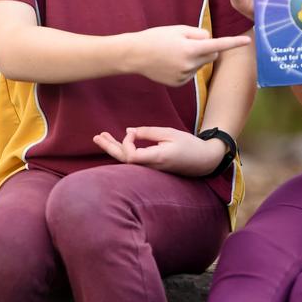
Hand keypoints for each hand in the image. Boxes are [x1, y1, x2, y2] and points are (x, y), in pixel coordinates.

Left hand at [93, 127, 226, 175]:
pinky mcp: (153, 168)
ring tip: (101, 137)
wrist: (204, 161)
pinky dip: (124, 151)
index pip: (131, 155)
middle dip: (109, 147)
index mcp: (157, 159)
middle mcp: (151, 168)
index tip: (134, 131)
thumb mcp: (170, 133)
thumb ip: (148, 132)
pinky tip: (116, 144)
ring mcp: (151, 170)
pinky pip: (134, 161)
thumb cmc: (190, 145)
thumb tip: (129, 131)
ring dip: (114, 148)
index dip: (126, 142)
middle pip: (124, 160)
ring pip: (127, 161)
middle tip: (96, 136)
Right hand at [131, 26, 250, 85]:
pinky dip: (186, 67)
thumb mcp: (178, 29)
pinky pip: (191, 73)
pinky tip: (171, 63)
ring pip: (201, 64)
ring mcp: (184, 76)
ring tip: (174, 53)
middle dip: (208, 48)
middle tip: (190, 42)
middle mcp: (190, 65)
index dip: (234, 43)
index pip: (218, 45)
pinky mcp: (179, 83)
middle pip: (212, 54)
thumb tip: (211, 41)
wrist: (135, 55)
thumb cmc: (156, 37)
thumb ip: (198, 34)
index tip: (248, 41)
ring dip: (195, 58)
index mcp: (191, 49)